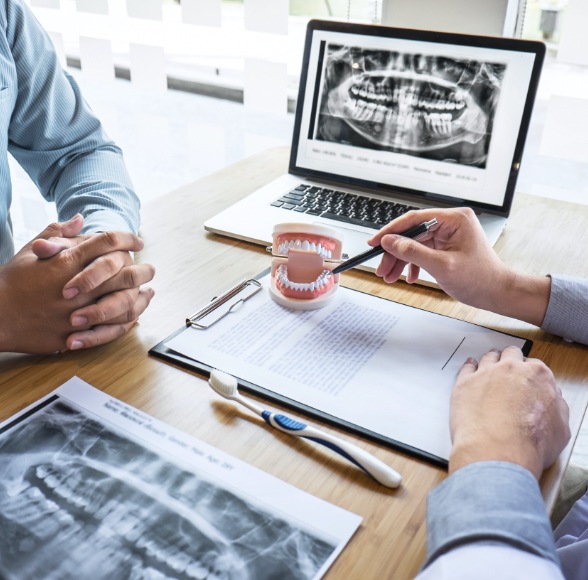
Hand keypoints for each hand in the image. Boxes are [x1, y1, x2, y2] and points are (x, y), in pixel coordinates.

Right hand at [0, 217, 153, 352]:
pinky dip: (126, 323)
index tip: (137, 241)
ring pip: (123, 303)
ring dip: (140, 298)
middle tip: (151, 269)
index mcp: (67, 261)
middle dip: (143, 270)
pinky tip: (134, 317)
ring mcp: (78, 312)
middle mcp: (78, 286)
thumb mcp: (31, 250)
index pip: (108, 242)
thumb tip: (80, 218)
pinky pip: (111, 329)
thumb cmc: (12, 282)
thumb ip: (58, 232)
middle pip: (124, 273)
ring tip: (148, 293)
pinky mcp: (76, 334)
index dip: (127, 239)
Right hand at [368, 208, 550, 325]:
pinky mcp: (446, 245)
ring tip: (390, 276)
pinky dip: (412, 264)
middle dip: (395, 252)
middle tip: (381, 268)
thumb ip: (413, 252)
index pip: (415, 219)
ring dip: (400, 260)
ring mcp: (449, 234)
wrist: (497, 293)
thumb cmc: (480, 279)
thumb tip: (390, 241)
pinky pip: (422, 251)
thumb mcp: (441, 266)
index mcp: (455, 219)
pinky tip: (408, 276)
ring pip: (414, 243)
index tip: (375, 242)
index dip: (391, 231)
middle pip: (412, 233)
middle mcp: (451, 223)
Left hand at [449, 346, 569, 479]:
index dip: (530, 374)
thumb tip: (552, 401)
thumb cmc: (529, 443)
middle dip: (510, 361)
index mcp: (538, 375)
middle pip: (510, 355)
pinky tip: (470, 369)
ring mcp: (486, 373)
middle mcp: (511, 369)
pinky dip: (469, 367)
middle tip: (508, 370)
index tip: (526, 380)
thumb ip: (556, 407)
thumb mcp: (560, 429)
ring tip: (489, 367)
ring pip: (488, 358)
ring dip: (490, 361)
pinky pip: (466, 367)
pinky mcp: (465, 382)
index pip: (535, 366)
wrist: (498, 451)